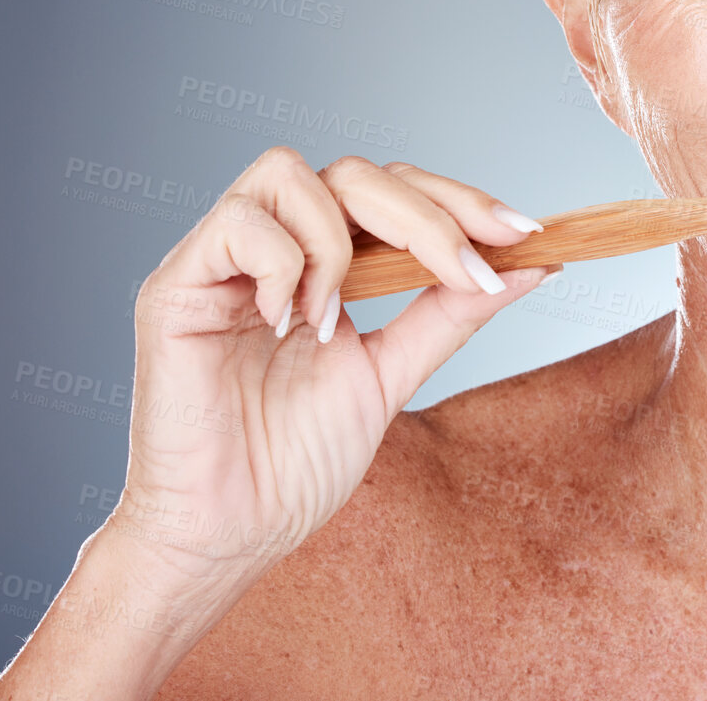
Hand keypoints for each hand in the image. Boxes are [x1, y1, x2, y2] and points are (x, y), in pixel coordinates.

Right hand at [109, 147, 551, 581]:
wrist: (230, 535)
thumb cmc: (295, 464)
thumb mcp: (391, 375)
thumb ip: (450, 314)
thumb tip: (532, 264)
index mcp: (320, 263)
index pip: (390, 192)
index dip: (457, 201)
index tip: (524, 234)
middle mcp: (270, 247)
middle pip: (353, 172)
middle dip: (425, 214)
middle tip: (466, 271)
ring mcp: (219, 260)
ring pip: (288, 173)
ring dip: (336, 246)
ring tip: (333, 324)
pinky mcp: (174, 284)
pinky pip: (237, 222)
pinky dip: (280, 264)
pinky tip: (286, 325)